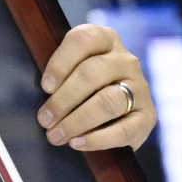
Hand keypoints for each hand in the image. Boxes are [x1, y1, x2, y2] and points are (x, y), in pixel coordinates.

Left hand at [38, 24, 156, 150]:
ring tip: (56, 135)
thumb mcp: (71, 68)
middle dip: (63, 99)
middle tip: (44, 119)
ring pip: (107, 101)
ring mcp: (140, 87)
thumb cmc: (82, 85)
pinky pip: (124, 129)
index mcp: (105, 39)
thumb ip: (58, 71)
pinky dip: (98, 138)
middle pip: (92, 73)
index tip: (44, 86)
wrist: (118, 113)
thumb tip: (33, 90)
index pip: (83, 40)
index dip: (61, 62)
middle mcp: (126, 60)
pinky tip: (78, 143)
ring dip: (77, 120)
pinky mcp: (148, 117)